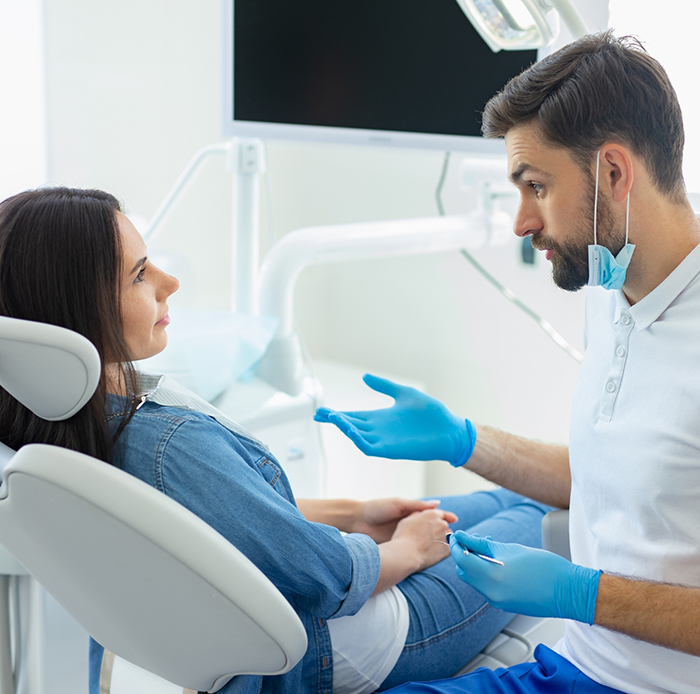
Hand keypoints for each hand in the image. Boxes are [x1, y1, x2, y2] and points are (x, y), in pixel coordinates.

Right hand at [314, 374, 476, 466]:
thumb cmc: (430, 413)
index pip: (353, 417)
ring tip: (334, 417)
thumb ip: (384, 386)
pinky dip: (358, 440)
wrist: (449, 429)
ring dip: (344, 428)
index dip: (337, 415)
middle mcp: (378, 430)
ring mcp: (383, 441)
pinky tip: (351, 429)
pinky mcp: (390, 450)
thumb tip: (365, 377)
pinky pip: (369, 447)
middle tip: (320, 414)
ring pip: (356, 436)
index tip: (321, 412)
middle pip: (350, 426)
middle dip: (335, 421)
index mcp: (380, 418)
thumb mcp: (403, 393)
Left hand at [352, 498, 457, 543]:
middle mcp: (408, 522)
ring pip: (422, 538)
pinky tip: (430, 554)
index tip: (455, 520)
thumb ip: (416, 506)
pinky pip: (411, 546)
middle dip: (442, 531)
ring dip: (433, 542)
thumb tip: (436, 504)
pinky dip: (421, 549)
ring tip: (446, 546)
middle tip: (455, 536)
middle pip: (429, 527)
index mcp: (409, 511)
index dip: (443, 516)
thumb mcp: (398, 505)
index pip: (430, 513)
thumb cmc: (377, 508)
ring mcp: (403, 533)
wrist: (357, 520)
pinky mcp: (396, 543)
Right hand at [392, 508, 454, 571]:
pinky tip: (432, 552)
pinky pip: (447, 548)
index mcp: (432, 514)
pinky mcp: (447, 550)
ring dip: (441, 538)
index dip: (437, 519)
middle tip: (428, 537)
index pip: (440, 514)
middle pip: (443, 525)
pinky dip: (442, 549)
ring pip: (446, 536)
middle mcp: (442, 524)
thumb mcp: (407, 520)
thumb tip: (422, 515)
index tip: (437, 523)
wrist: (406, 554)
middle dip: (438, 529)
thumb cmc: (403, 536)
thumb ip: (418, 515)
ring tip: (429, 545)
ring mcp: (446, 537)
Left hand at [449, 531, 600, 623]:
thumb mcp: (511, 549)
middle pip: (464, 571)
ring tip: (486, 549)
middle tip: (472, 540)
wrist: (568, 591)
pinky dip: (484, 575)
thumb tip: (465, 538)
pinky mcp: (504, 605)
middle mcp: (491, 592)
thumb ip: (484, 545)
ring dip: (474, 564)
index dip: (456, 545)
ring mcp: (497, 601)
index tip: (456, 535)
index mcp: (492, 576)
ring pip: (473, 580)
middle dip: (463, 555)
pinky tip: (496, 564)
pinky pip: (485, 588)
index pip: (461, 559)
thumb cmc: (545, 567)